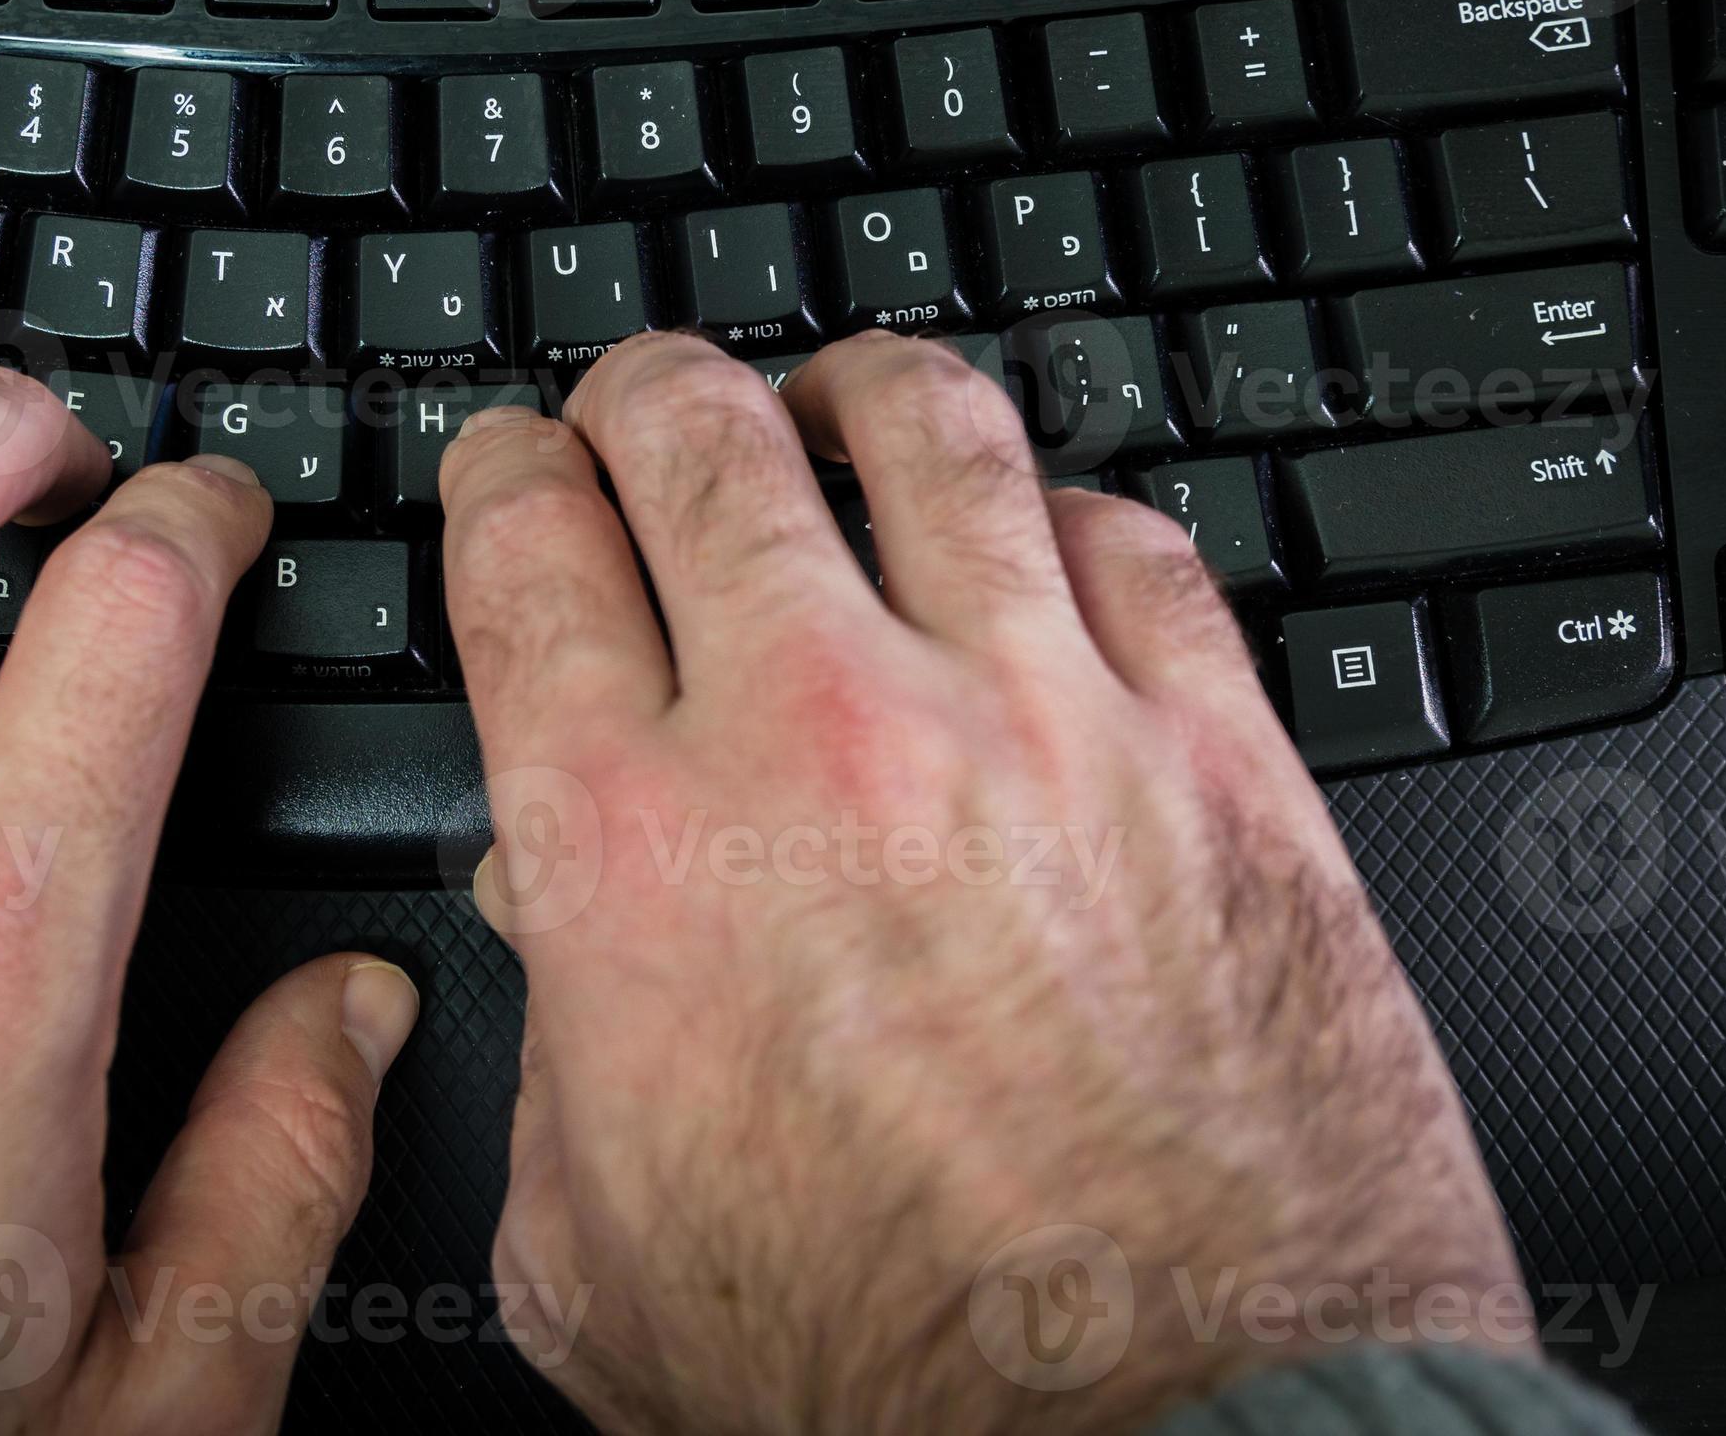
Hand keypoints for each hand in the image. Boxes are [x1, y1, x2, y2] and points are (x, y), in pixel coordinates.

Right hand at [441, 330, 1528, 1433]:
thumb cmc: (891, 1388)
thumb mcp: (598, 1263)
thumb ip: (547, 1063)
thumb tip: (558, 930)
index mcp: (636, 853)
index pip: (530, 558)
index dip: (506, 477)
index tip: (517, 468)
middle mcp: (823, 739)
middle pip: (705, 439)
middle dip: (652, 389)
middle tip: (651, 399)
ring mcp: (1036, 721)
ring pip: (933, 434)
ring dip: (865, 393)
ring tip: (851, 399)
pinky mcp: (1219, 756)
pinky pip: (1135, 540)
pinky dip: (1074, 510)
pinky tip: (1054, 534)